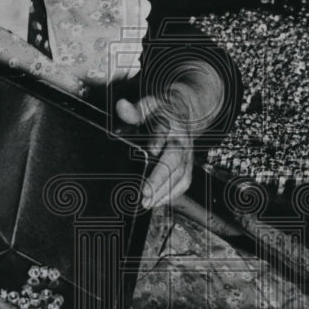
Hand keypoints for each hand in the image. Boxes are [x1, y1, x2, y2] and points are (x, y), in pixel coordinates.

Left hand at [115, 92, 194, 207]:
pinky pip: (184, 182)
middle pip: (173, 159)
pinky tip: (158, 202)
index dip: (157, 139)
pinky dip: (172, 194)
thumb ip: (133, 110)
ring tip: (148, 202)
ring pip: (180, 174)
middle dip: (160, 177)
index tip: (151, 150)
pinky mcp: (187, 165)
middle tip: (145, 192)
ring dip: (164, 190)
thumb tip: (121, 105)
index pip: (162, 130)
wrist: (182, 113)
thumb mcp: (146, 106)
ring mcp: (186, 154)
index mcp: (169, 123)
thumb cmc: (159, 112)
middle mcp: (180, 140)